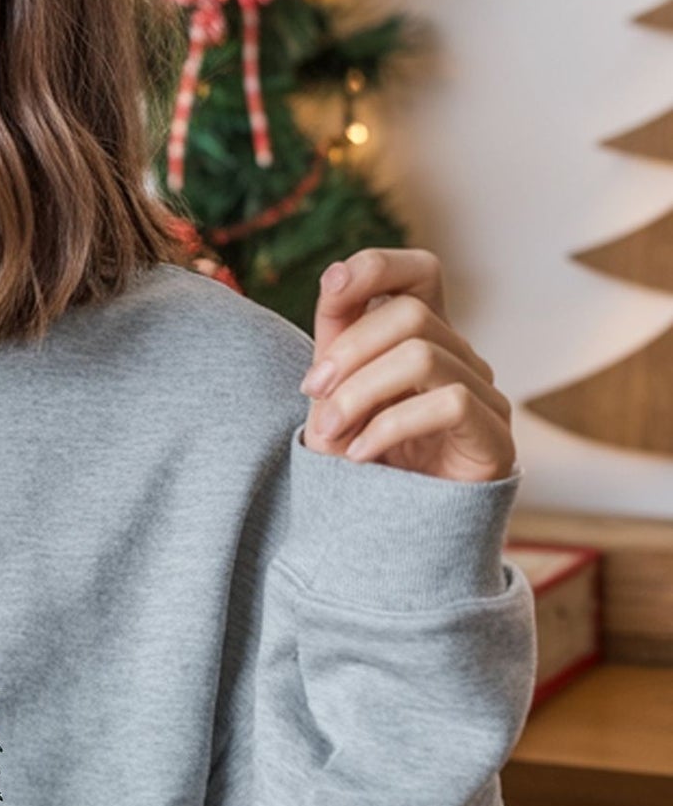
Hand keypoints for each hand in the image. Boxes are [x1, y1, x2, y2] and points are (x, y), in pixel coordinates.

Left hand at [299, 247, 516, 481]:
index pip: (421, 273)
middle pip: (410, 315)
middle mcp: (461, 360)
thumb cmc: (361, 463)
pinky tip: (361, 456)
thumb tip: (335, 275)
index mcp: (423, 341)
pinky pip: (449, 404)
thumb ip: (336, 339)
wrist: (385, 540)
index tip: (331, 288)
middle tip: (310, 394)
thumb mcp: (334, 394)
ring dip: (359, 393)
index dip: (380, 266)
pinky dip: (390, 427)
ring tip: (330, 435)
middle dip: (348, 351)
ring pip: (422, 357)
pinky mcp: (494, 440)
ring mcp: (485, 397)